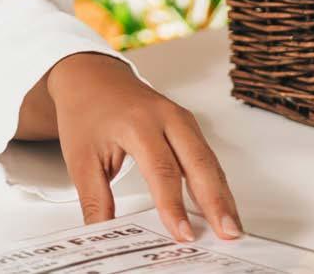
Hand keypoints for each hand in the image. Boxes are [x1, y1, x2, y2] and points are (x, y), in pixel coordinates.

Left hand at [46, 53, 241, 242]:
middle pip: (197, 161)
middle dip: (216, 200)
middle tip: (228, 233)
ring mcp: (179, 117)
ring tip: (232, 226)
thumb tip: (104, 237)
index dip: (174, 205)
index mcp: (137, 122)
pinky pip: (205, 154)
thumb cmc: (86, 112)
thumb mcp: (80, 158)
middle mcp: (164, 116)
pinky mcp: (185, 124)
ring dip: (222, 193)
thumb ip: (95, 200)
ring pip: (207, 158)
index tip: (183, 234)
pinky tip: (221, 205)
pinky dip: (216, 180)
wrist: (91, 76)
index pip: (161, 169)